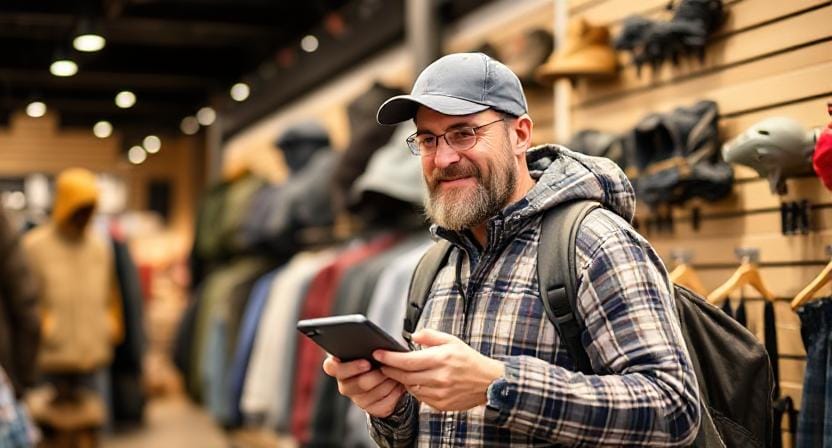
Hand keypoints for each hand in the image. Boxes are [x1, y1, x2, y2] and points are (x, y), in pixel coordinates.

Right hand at [322, 355, 405, 417]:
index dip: (350, 367)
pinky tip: (398, 385)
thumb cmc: (375, 358)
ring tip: (395, 374)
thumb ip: (367, 348)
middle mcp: (344, 384)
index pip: (331, 367)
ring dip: (387, 383)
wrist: (387, 377)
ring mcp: (356, 398)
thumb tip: (376, 349)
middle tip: (386, 368)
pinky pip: (383, 404)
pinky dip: (393, 394)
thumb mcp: (369, 350)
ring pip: (373, 393)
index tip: (367, 363)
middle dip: (377, 376)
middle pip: (359, 383)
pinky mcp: (370, 409)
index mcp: (338, 367)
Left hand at [374, 329, 504, 411]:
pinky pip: (419, 397)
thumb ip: (430, 336)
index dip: (389, 358)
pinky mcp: (441, 404)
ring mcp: (440, 393)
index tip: (378, 353)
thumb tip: (413, 335)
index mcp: (441, 359)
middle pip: (404, 375)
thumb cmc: (469, 360)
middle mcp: (440, 378)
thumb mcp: (452, 341)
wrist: (488, 382)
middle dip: (390, 369)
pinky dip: (414, 389)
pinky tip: (415, 381)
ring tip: (398, 371)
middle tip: (382, 364)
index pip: (407, 361)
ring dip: (401, 379)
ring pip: (410, 387)